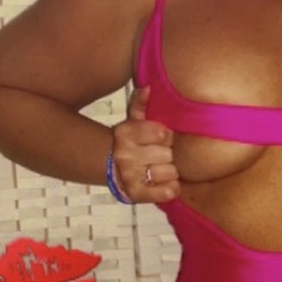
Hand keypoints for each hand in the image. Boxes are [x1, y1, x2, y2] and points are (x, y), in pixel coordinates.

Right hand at [109, 85, 180, 202]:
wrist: (110, 166)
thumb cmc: (128, 141)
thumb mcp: (132, 121)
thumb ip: (141, 104)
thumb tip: (148, 88)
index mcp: (125, 133)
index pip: (162, 133)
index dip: (167, 135)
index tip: (163, 136)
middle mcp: (126, 155)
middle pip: (168, 153)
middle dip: (170, 153)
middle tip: (165, 153)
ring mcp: (130, 176)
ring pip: (169, 172)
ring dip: (171, 170)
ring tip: (165, 167)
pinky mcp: (136, 194)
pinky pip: (165, 192)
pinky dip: (171, 188)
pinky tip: (170, 183)